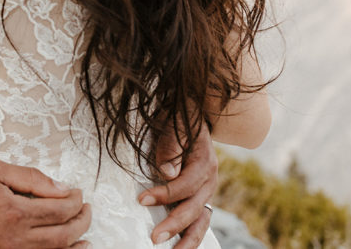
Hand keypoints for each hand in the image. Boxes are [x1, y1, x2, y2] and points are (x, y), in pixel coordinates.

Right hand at [0, 160, 91, 248]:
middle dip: (81, 222)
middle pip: (63, 236)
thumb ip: (30, 178)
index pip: (60, 209)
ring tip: (86, 238)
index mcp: (13, 212)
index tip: (78, 193)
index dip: (75, 201)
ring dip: (75, 246)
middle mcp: (13, 238)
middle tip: (86, 210)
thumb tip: (60, 186)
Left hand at [138, 120, 217, 247]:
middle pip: (194, 208)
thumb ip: (171, 146)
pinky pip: (198, 220)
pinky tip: (178, 247)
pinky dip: (190, 235)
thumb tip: (167, 172)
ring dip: (187, 240)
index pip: (186, 185)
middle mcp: (209, 180)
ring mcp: (206, 191)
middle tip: (154, 238)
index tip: (141, 200)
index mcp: (204, 163)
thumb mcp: (174, 124)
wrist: (192, 115)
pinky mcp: (199, 196)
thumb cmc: (179, 119)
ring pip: (201, 221)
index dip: (164, 194)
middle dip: (174, 225)